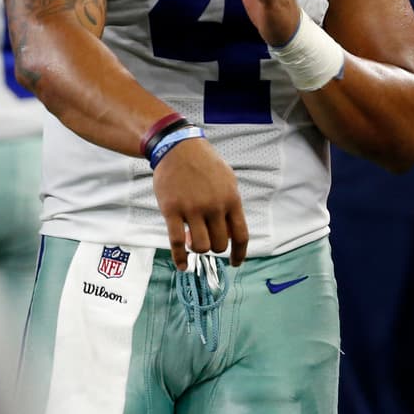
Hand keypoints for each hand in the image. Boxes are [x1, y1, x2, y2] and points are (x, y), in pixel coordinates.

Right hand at [152, 135, 249, 268]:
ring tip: (193, 240)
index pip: (241, 235)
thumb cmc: (204, 165)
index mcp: (231, 199)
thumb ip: (230, 206)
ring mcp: (193, 209)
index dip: (240, 253)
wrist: (178, 147)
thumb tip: (229, 233)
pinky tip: (182, 265)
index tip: (236, 263)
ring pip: (201, 247)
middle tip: (206, 239)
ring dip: (198, 249)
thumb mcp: (227, 181)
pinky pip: (177, 243)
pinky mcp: (172, 210)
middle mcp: (215, 206)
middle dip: (214, 247)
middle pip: (220, 244)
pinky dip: (180, 258)